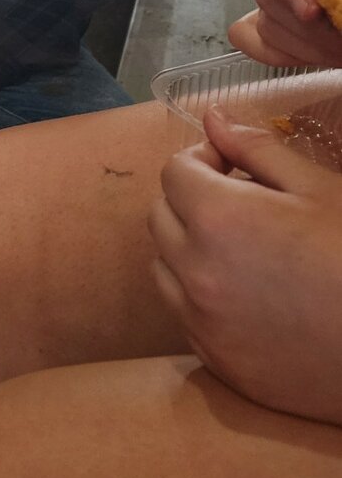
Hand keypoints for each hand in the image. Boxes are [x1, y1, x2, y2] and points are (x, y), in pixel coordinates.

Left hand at [149, 108, 341, 425]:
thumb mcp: (319, 189)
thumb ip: (257, 149)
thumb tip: (213, 119)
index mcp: (218, 218)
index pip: (174, 171)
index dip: (204, 160)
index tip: (234, 167)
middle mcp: (195, 269)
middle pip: (159, 215)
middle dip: (190, 199)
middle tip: (240, 205)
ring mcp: (200, 319)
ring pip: (163, 265)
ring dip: (187, 247)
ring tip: (242, 250)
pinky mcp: (212, 358)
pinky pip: (182, 312)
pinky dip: (199, 294)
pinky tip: (247, 294)